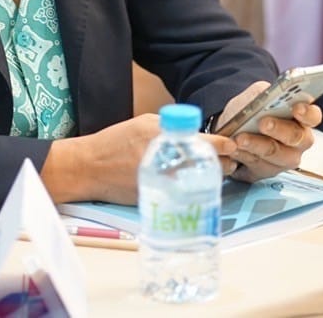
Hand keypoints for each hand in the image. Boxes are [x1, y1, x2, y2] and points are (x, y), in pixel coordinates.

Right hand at [41, 114, 241, 203]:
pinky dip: (192, 190)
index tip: (233, 146)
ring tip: (207, 173)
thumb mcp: (145, 124)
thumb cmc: (116, 141)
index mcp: (163, 136)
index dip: (225, 146)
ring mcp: (163, 182)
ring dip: (209, 178)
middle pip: (211, 166)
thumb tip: (199, 136)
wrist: (89, 168)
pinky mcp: (159, 199)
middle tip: (224, 161)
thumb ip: (172, 129)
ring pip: (202, 183)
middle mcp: (165, 161)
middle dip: (222, 164)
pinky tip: (190, 186)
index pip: (206, 142)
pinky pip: (186, 195)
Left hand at [217, 81, 321, 182]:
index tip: (296, 108)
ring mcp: (284, 160)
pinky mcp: (266, 172)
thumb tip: (265, 98)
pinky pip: (256, 166)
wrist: (231, 129)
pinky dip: (242, 156)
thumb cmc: (250, 111)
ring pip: (274, 155)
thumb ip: (262, 95)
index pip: (313, 116)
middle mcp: (298, 142)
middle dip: (278, 129)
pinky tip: (233, 149)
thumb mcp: (254, 96)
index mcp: (301, 118)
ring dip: (256, 145)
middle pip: (295, 138)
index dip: (307, 113)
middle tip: (263, 123)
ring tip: (239, 138)